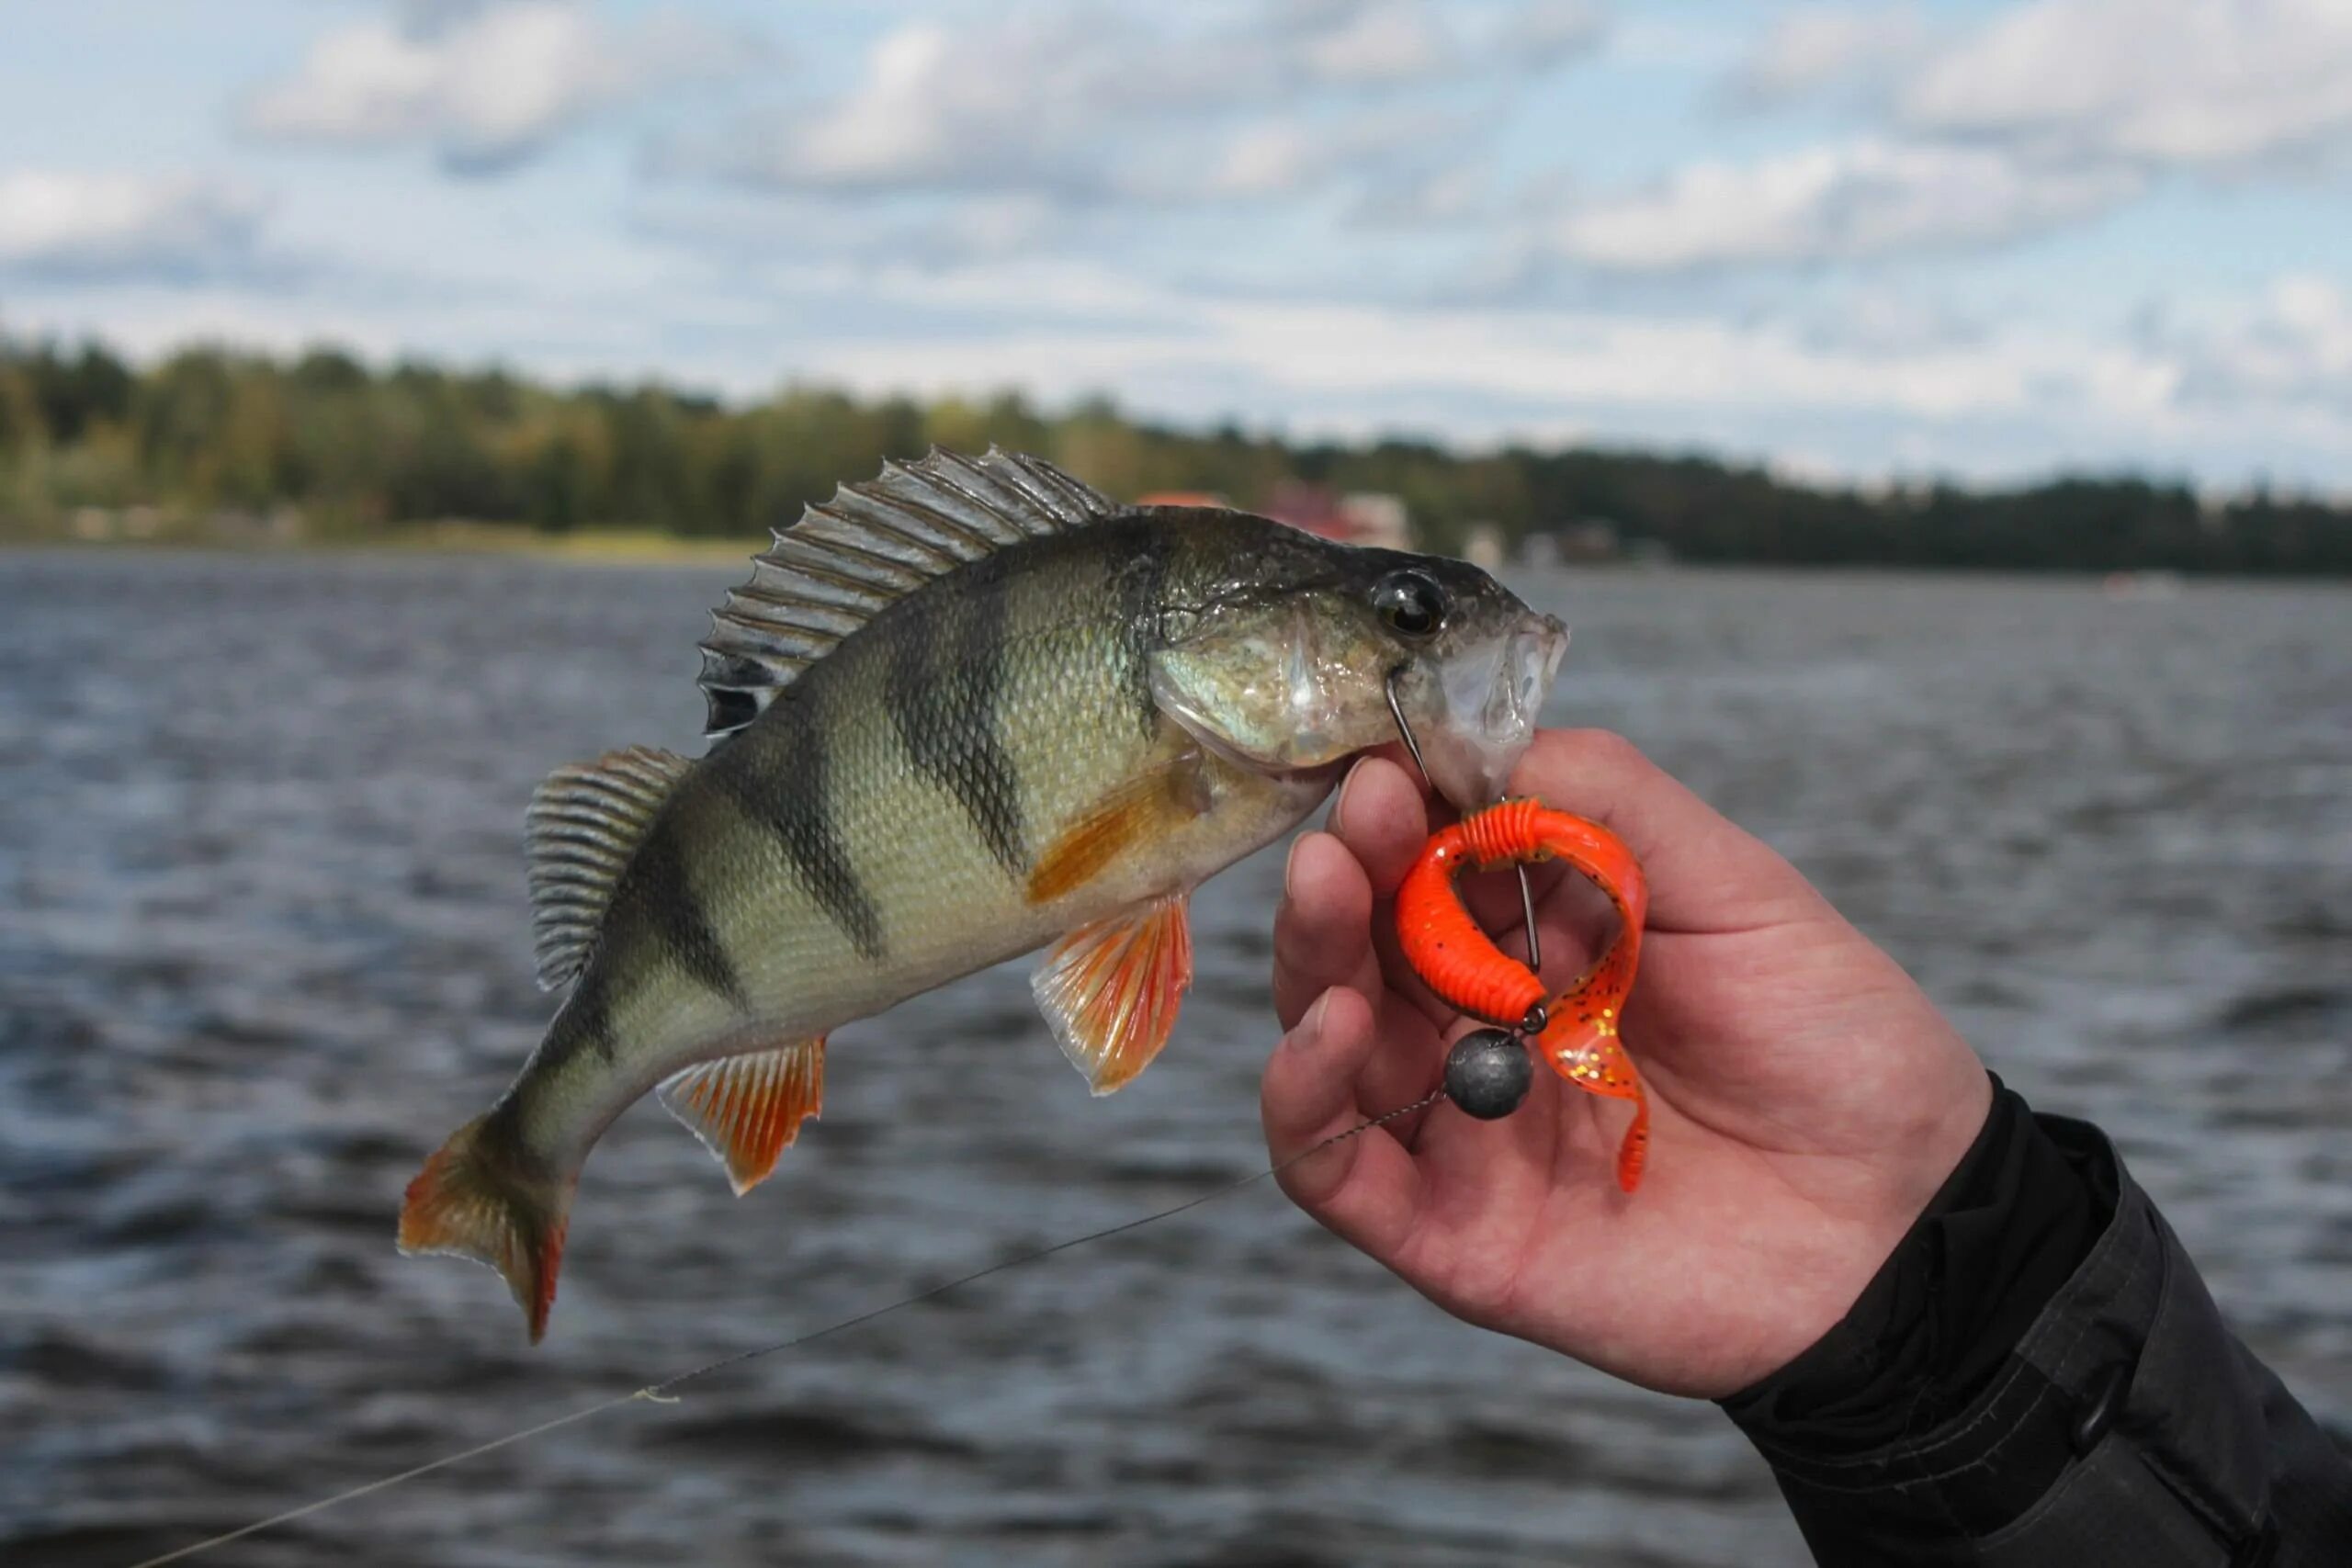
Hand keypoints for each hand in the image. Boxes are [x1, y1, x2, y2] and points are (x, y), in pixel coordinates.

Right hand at [1263, 730, 1991, 1397]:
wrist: (1909, 1224)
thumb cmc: (1838, 1047)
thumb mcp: (1736, 886)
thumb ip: (1610, 805)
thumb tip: (1483, 745)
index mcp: (1541, 946)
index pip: (1428, 864)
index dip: (1401, 810)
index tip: (1392, 762)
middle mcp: (1485, 1031)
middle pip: (1362, 948)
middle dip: (1345, 875)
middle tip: (1351, 826)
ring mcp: (1464, 1132)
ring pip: (1329, 1043)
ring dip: (1310, 962)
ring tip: (1330, 894)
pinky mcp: (1453, 1234)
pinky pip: (1334, 1170)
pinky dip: (1301, 1097)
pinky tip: (1331, 1028)